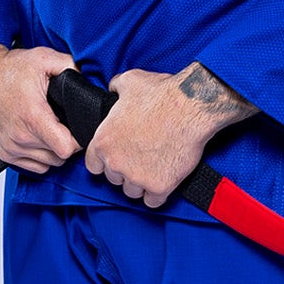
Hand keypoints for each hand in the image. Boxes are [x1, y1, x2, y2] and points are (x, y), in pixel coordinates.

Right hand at [0, 39, 79, 172]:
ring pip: (48, 163)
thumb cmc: (8, 70)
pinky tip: (39, 138)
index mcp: (33, 116)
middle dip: (66, 143)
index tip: (78, 130)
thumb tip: (87, 79)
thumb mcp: (44, 58)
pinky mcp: (4, 153)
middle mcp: (20, 136)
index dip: (78, 141)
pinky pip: (34, 166)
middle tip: (64, 125)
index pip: (65, 148)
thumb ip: (71, 67)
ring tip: (51, 129)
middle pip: (59, 157)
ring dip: (53, 150)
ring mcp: (11, 147)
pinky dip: (40, 156)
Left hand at [86, 63, 254, 207]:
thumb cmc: (161, 92)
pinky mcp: (159, 187)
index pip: (93, 166)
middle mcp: (115, 163)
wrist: (191, 107)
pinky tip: (164, 182)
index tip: (117, 158)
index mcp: (103, 141)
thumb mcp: (129, 81)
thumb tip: (113, 89)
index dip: (105, 162)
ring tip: (153, 170)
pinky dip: (158, 195)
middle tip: (141, 160)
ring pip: (132, 192)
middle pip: (114, 180)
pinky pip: (152, 202)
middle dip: (125, 172)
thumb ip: (115, 88)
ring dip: (141, 184)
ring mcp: (136, 178)